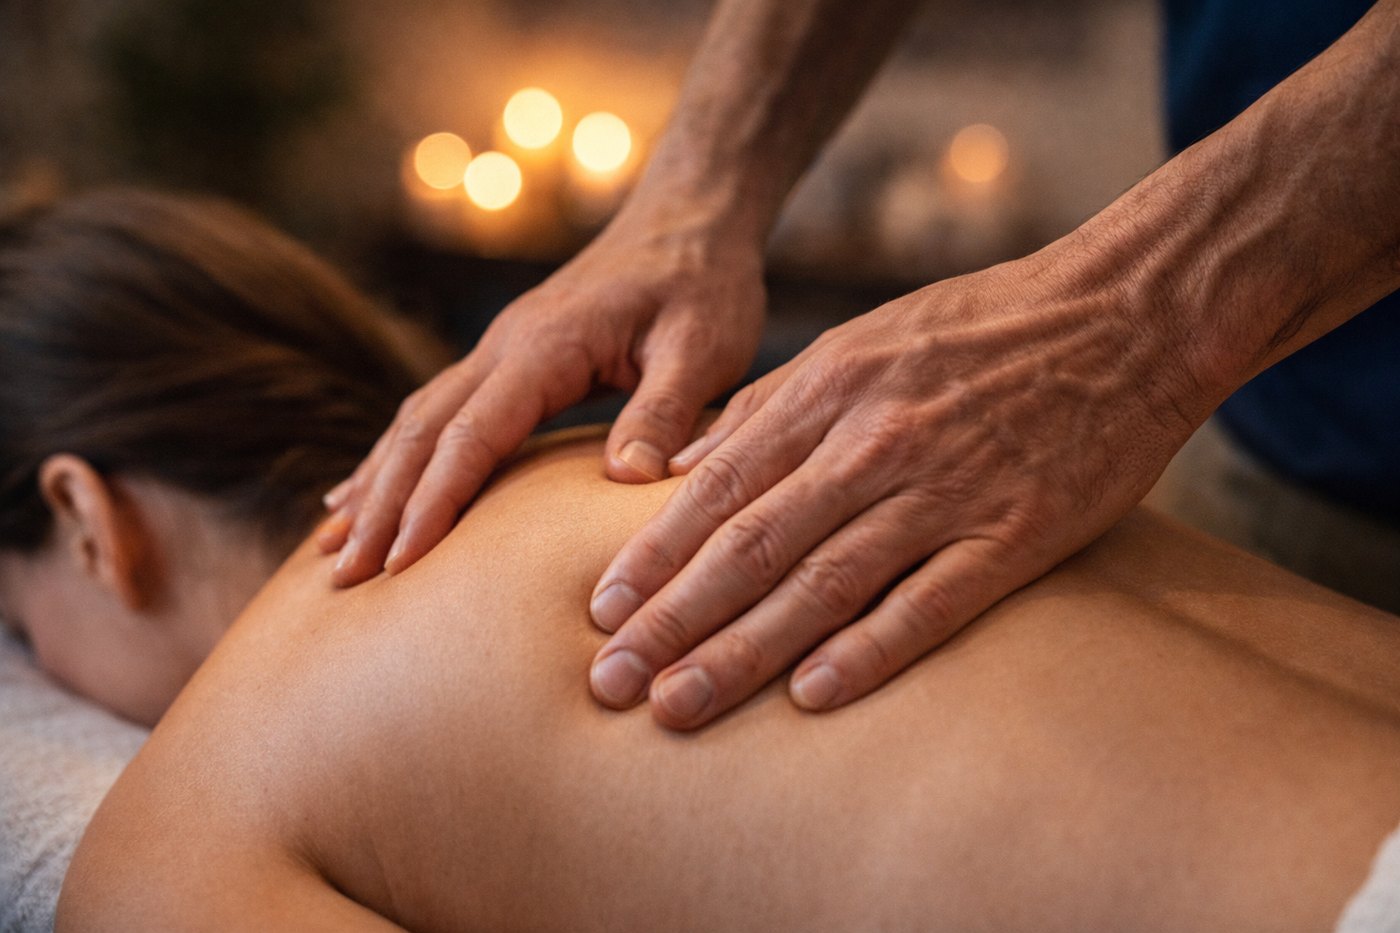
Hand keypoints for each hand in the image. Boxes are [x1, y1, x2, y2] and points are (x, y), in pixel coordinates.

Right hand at [319, 210, 765, 585]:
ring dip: (375, 485)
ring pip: (417, 420)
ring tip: (335, 551)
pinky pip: (436, 410)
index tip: (403, 563)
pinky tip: (365, 491)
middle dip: (381, 506)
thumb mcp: (703, 347)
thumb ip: (665, 411)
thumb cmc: (704, 283)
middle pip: (422, 430)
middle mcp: (506, 344)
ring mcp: (501, 348)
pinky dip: (396, 457)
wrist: (691, 216)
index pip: (472, 433)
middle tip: (344, 577)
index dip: (434, 501)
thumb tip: (625, 479)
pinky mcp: (510, 357)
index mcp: (547, 346)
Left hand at [587, 245, 1204, 727]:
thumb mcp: (859, 340)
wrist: (1122, 316)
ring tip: (679, 707)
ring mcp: (945, 491)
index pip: (719, 490)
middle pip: (752, 547)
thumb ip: (767, 407)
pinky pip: (930, 604)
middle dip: (673, 620)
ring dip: (743, 652)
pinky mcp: (1015, 534)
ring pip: (823, 585)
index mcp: (829, 392)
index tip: (601, 613)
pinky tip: (812, 698)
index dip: (655, 556)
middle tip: (611, 683)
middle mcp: (873, 444)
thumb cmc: (979, 329)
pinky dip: (870, 652)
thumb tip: (679, 466)